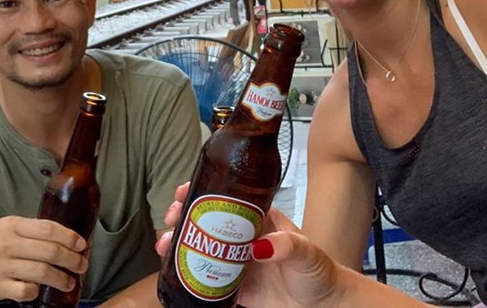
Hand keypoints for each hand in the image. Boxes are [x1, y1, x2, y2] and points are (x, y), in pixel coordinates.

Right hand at [0, 215, 88, 300]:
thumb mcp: (2, 227)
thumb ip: (27, 231)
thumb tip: (59, 237)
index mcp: (12, 225)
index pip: (48, 228)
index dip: (69, 237)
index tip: (81, 244)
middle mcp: (8, 243)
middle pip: (50, 251)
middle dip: (72, 260)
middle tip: (81, 265)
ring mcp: (2, 266)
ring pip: (42, 272)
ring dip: (62, 279)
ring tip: (69, 282)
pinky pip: (25, 291)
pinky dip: (36, 292)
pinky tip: (39, 291)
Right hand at [157, 183, 339, 307]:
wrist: (321, 306)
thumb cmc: (318, 272)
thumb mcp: (306, 253)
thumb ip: (287, 246)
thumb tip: (260, 245)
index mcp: (259, 218)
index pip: (226, 196)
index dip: (202, 190)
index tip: (184, 190)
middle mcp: (243, 235)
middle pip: (205, 217)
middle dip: (183, 213)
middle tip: (170, 216)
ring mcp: (235, 258)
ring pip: (200, 243)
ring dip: (178, 240)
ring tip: (165, 244)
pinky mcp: (232, 283)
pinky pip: (204, 274)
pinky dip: (186, 269)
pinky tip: (172, 267)